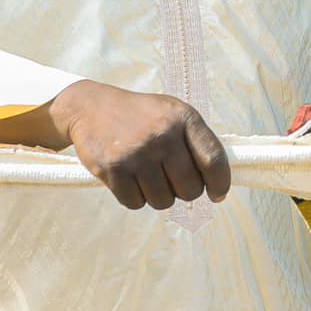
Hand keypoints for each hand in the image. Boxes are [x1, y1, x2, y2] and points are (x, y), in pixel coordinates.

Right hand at [47, 81, 230, 210]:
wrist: (91, 107)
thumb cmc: (142, 116)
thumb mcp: (173, 114)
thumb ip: (198, 143)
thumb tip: (217, 187)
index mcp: (183, 117)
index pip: (213, 159)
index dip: (220, 183)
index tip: (217, 195)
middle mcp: (162, 134)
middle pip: (190, 189)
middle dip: (184, 191)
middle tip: (171, 180)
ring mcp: (137, 153)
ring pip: (163, 201)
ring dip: (159, 196)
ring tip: (148, 175)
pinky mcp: (113, 169)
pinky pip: (135, 203)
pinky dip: (135, 197)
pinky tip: (129, 178)